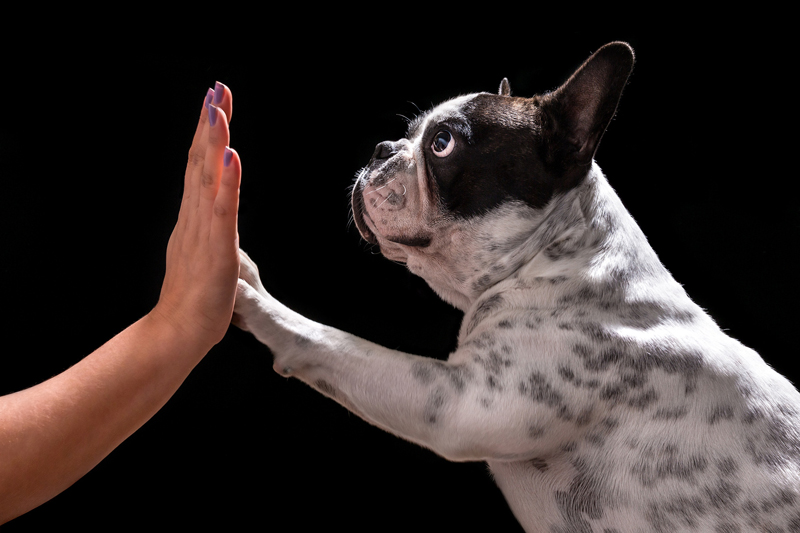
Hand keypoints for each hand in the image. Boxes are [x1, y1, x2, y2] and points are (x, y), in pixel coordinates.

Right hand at [150, 82, 240, 350]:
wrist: (177, 333)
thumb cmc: (192, 297)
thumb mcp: (202, 252)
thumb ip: (208, 229)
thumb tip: (215, 215)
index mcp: (194, 216)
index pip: (201, 165)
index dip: (208, 133)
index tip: (214, 101)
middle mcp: (195, 216)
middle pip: (202, 161)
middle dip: (210, 124)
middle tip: (216, 88)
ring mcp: (204, 230)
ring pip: (208, 178)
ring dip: (214, 141)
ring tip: (217, 108)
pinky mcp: (217, 248)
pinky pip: (223, 210)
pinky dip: (227, 182)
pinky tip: (231, 157)